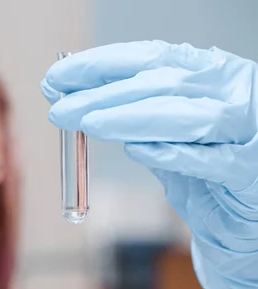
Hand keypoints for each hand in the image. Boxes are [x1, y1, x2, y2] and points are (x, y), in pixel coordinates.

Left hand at [41, 40, 257, 288]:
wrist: (247, 221)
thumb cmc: (204, 174)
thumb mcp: (165, 137)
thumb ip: (131, 117)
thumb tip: (73, 101)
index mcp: (210, 75)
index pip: (150, 59)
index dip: (101, 64)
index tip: (58, 76)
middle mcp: (232, 92)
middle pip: (160, 84)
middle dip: (103, 94)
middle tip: (60, 106)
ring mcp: (247, 129)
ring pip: (184, 115)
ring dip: (129, 118)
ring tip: (88, 123)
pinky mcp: (251, 170)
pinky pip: (211, 160)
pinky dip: (172, 154)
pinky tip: (137, 150)